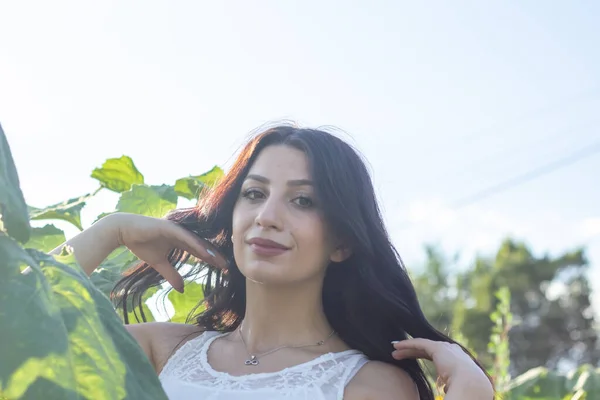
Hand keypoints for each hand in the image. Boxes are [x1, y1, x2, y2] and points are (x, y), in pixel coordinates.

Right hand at [109, 212, 227, 291]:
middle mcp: (181, 234)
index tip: (222, 269)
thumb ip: (171, 274)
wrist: (124, 231)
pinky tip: (206, 253)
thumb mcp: (159, 264)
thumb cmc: (141, 244)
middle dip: (215, 256)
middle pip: (202, 246)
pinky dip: (197, 245)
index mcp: (180, 241)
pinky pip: (186, 237)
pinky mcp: (170, 227)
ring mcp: (177, 229)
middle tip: (228, 267)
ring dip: (209, 251)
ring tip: (221, 262)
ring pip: (197, 242)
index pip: (199, 251)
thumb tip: (182, 289)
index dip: (210, 259)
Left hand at [392, 338, 493, 398]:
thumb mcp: (455, 388)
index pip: (435, 357)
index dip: (422, 357)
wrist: (472, 386)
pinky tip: (396, 346)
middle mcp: (452, 351)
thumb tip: (444, 390)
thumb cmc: (466, 393)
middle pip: (427, 350)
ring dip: (407, 348)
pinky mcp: (438, 348)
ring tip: (394, 351)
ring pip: (421, 346)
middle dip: (412, 352)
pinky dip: (407, 344)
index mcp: (457, 361)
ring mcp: (446, 348)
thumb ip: (448, 387)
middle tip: (398, 355)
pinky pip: (419, 344)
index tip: (412, 363)